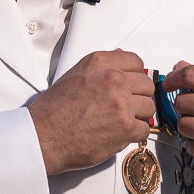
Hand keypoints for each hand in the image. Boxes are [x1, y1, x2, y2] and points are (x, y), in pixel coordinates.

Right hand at [29, 50, 155, 174]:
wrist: (44, 136)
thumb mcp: (75, 75)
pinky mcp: (125, 127)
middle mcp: (113, 79)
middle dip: (138, 97)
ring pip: (149, 108)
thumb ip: (102, 68)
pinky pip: (144, 130)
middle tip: (124, 107)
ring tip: (119, 122)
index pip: (136, 62)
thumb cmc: (54, 110)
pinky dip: (134, 135)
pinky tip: (117, 134)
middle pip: (146, 85)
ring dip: (138, 116)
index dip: (134, 76)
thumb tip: (120, 56)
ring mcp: (121, 103)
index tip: (129, 86)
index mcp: (100, 63)